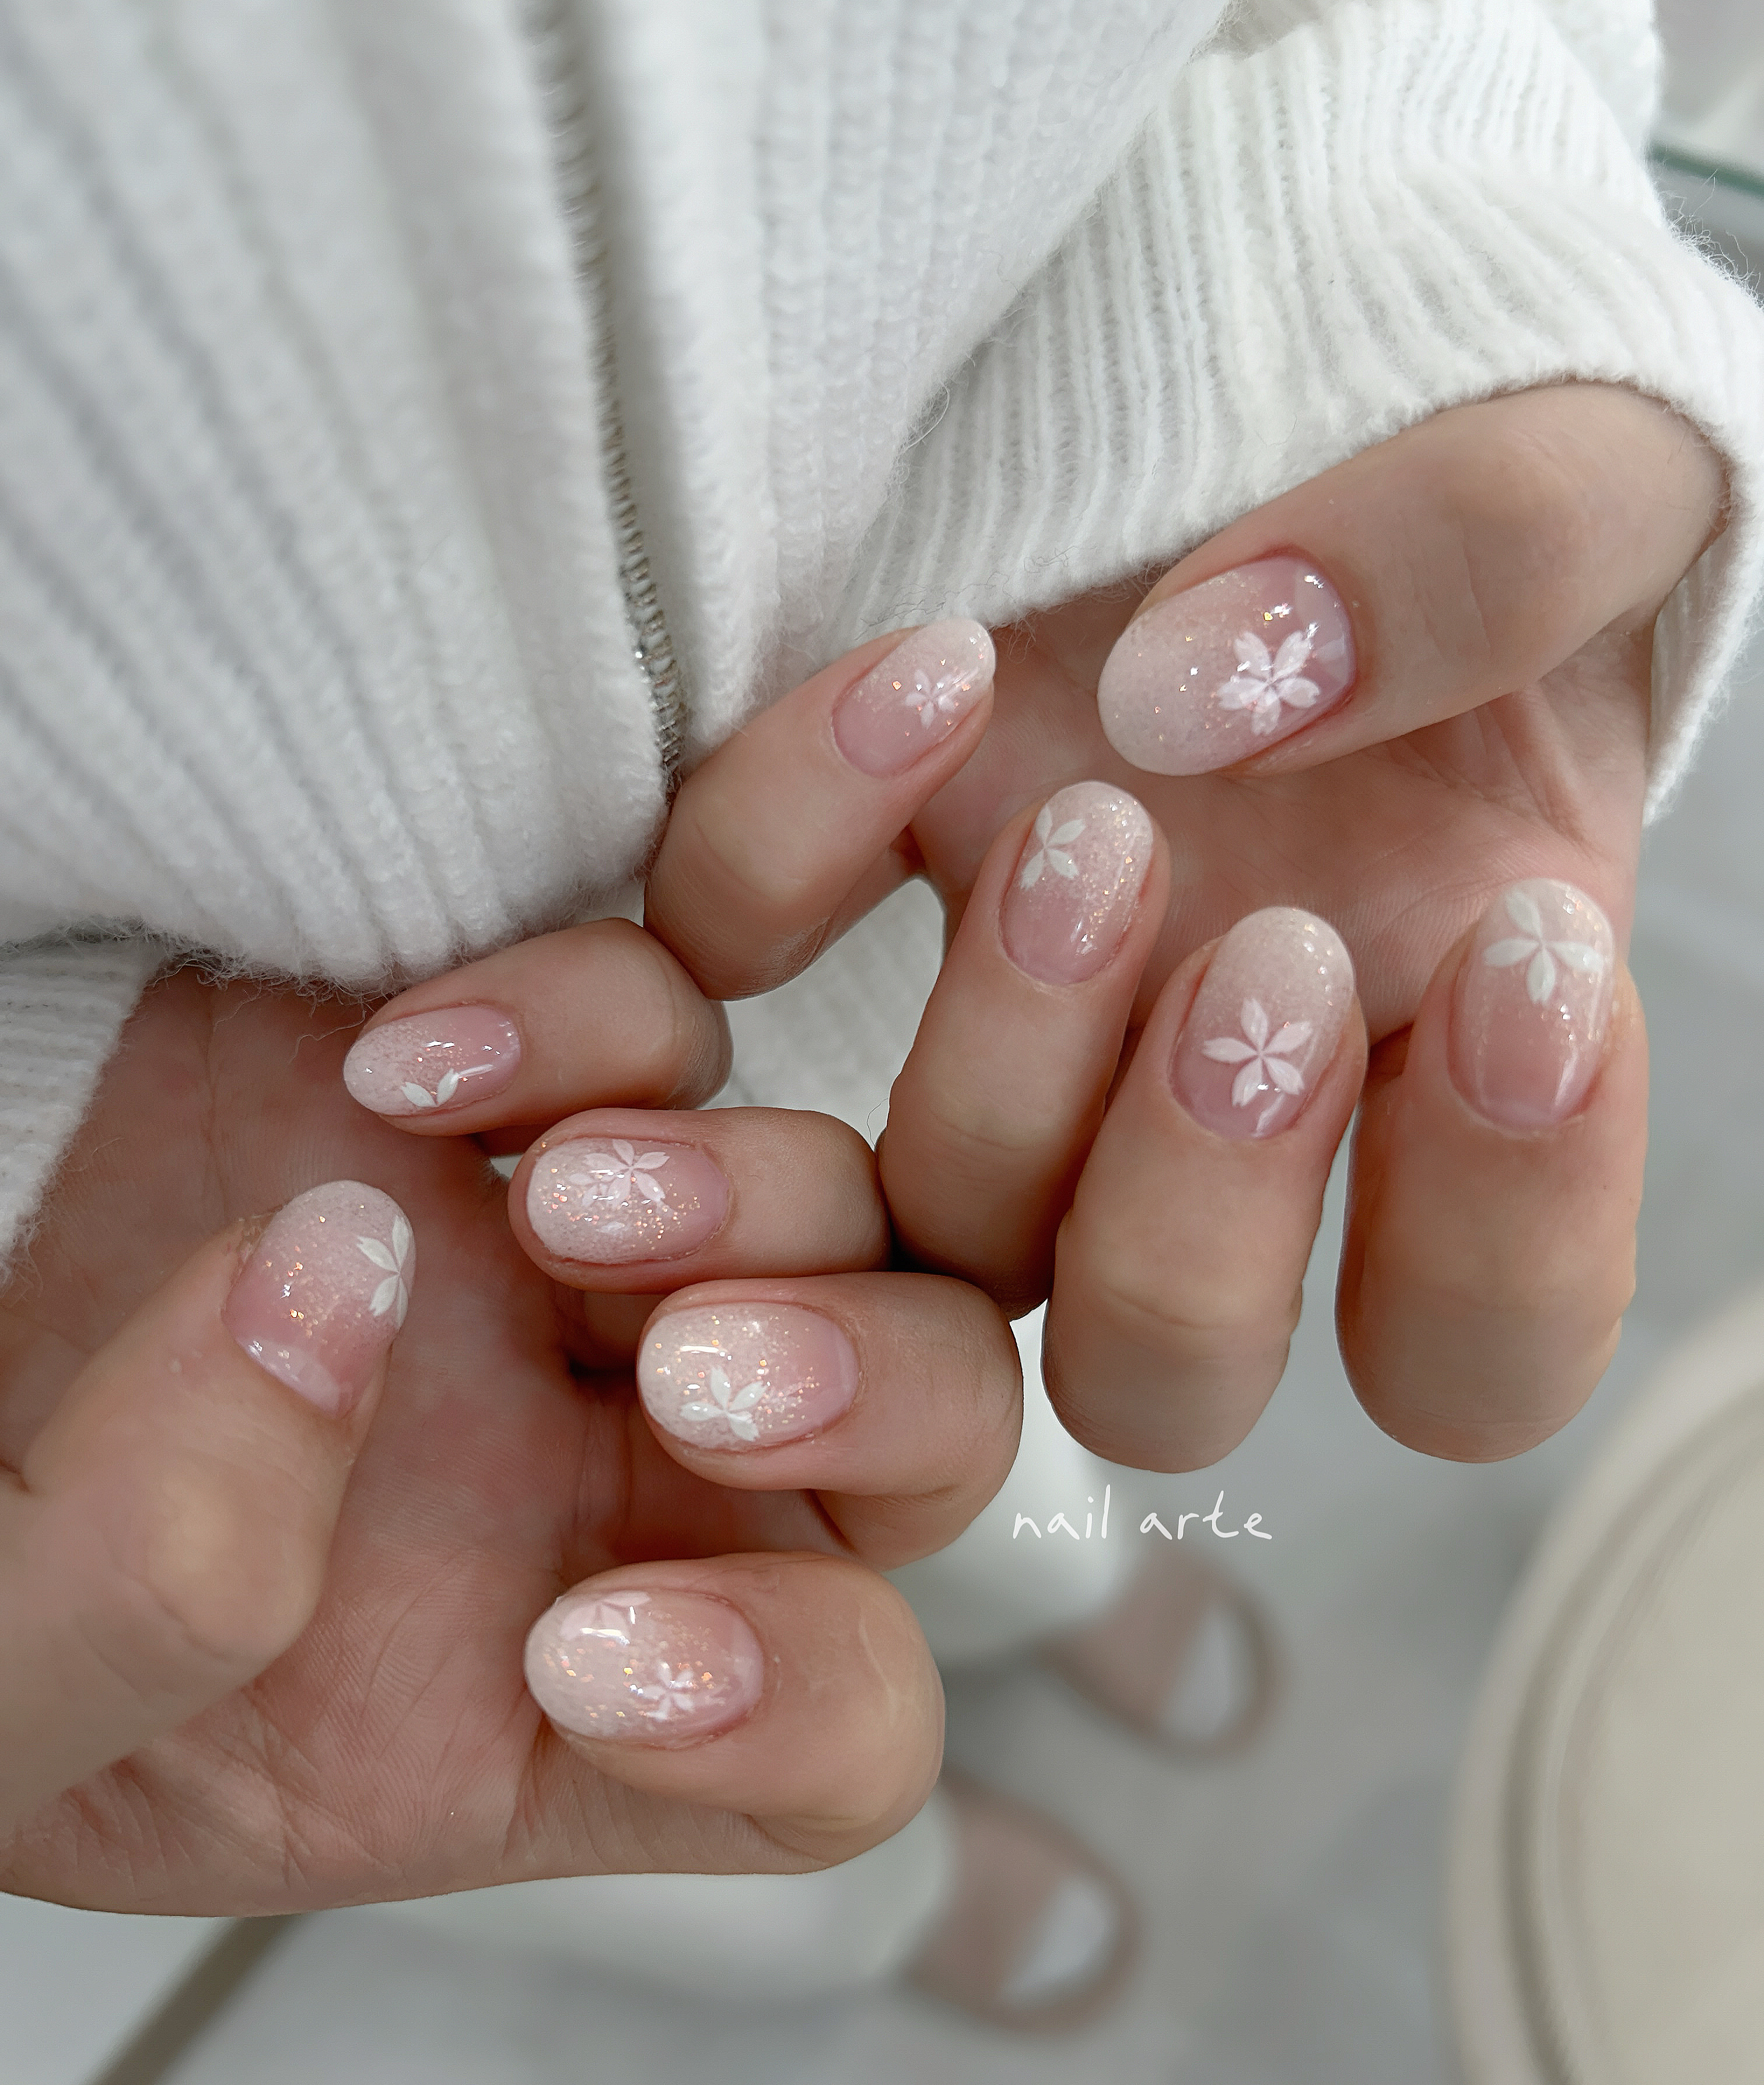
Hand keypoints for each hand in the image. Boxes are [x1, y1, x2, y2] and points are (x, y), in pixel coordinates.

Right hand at [0, 624, 1018, 1908]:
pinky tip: (419, 1054)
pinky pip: (673, 999)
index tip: (591, 1658)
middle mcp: (597, 1465)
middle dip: (866, 1386)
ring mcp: (561, 1256)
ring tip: (546, 1189)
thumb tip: (334, 1294)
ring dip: (750, 1187)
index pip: (828, 1728)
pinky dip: (599, 1007)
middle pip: (918, 1425)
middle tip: (683, 1369)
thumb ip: (158, 1581)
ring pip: (840, 1203)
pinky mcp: (492, 1069)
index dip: (788, 1705)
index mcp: (532, 1687)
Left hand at [648, 385, 1724, 1466]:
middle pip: (1165, 1370)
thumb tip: (1232, 695)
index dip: (1502, 1233)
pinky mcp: (825, 875)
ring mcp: (997, 1008)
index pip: (1475, 1340)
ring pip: (936, 1237)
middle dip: (1200, 1219)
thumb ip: (1490, 567)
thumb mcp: (1576, 470)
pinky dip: (775, 846)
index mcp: (1431, 1060)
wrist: (1265, 348)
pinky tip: (910, 684)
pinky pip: (714, 955)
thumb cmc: (1462, 442)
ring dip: (992, 1082)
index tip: (1518, 969)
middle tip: (1265, 959)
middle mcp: (1198, 1101)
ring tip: (1078, 833)